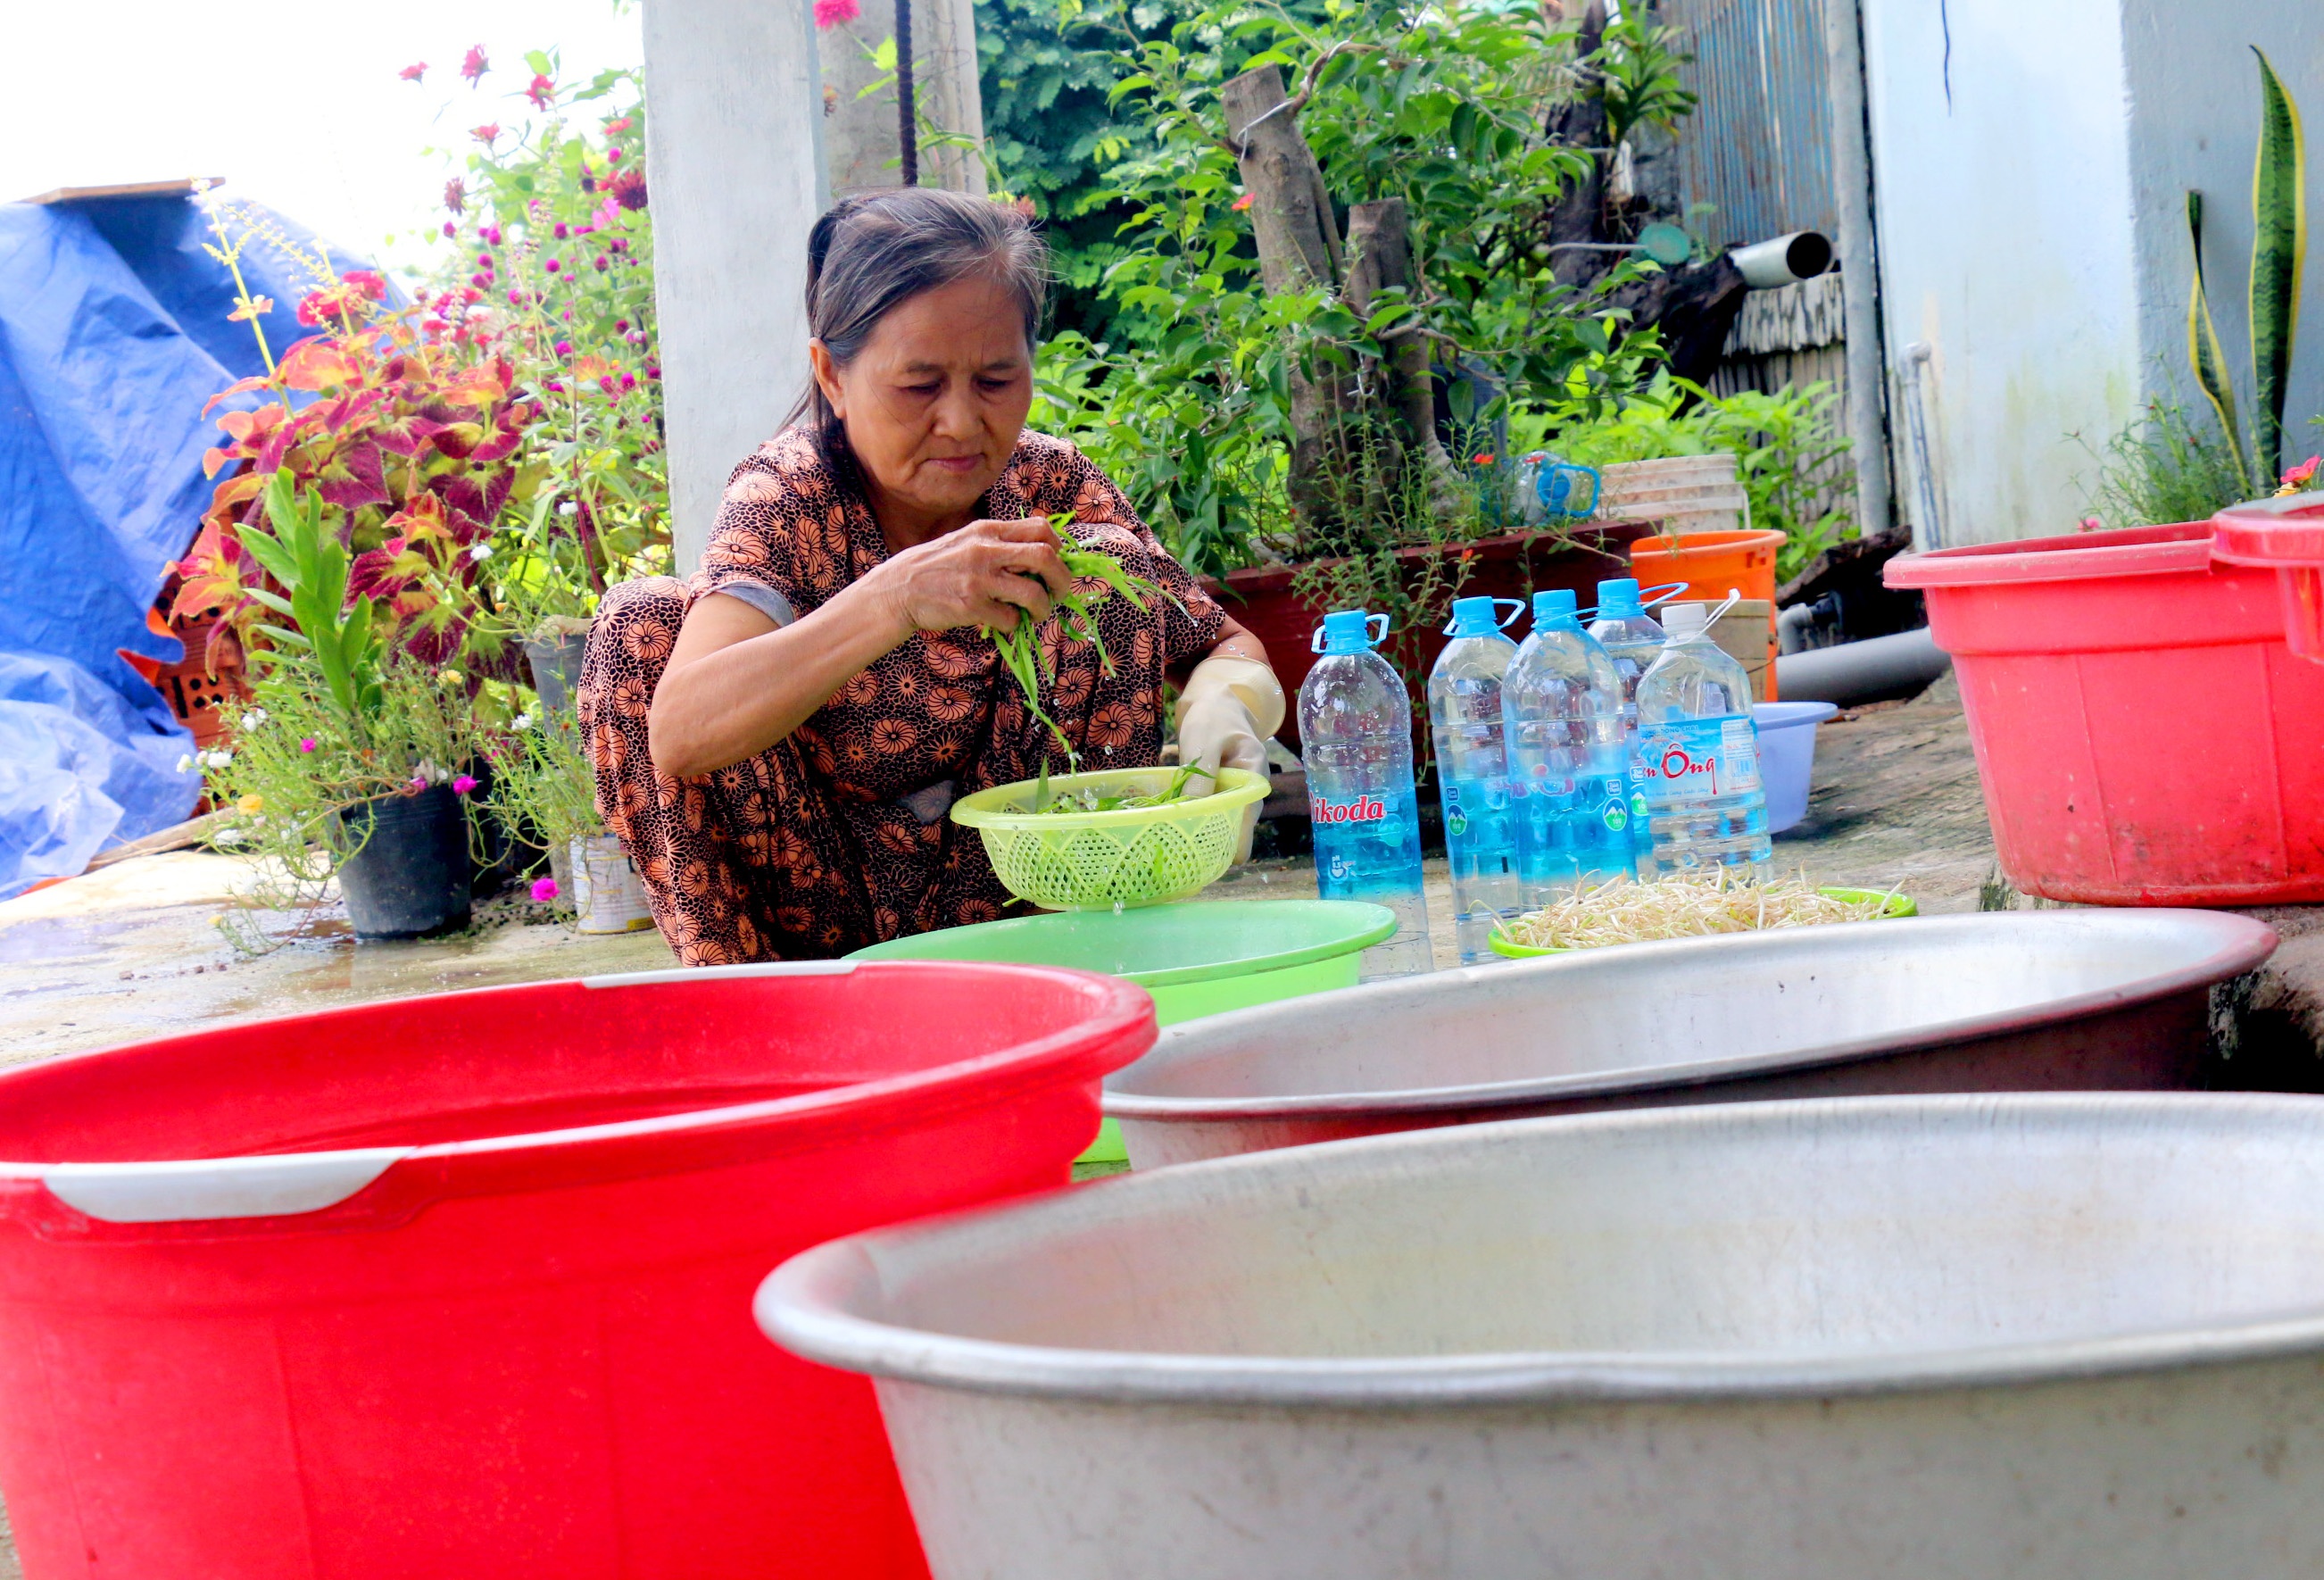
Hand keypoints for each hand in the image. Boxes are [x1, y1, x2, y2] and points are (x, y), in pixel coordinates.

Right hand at [860, 517, 1071, 637]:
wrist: (898, 590)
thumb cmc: (937, 566)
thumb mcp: (966, 541)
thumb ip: (999, 543)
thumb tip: (1042, 555)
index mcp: (987, 530)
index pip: (1040, 528)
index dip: (1058, 548)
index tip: (1055, 564)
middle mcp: (985, 550)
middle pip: (1045, 557)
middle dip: (1062, 579)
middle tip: (1059, 593)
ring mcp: (978, 578)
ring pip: (1033, 593)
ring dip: (1043, 608)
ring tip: (1036, 614)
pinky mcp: (971, 606)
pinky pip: (1010, 619)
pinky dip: (1013, 624)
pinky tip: (1004, 622)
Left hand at [1174, 653, 1284, 863]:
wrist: (1214, 705)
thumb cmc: (1212, 719)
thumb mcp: (1204, 741)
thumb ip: (1201, 774)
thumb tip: (1195, 811)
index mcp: (1255, 774)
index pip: (1249, 813)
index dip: (1237, 837)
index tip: (1223, 859)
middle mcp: (1251, 790)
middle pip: (1239, 826)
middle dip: (1219, 841)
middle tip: (1192, 858)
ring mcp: (1236, 795)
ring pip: (1225, 824)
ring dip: (1206, 833)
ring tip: (1182, 849)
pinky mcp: (1221, 797)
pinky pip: (1212, 816)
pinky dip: (1198, 822)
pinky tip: (1179, 831)